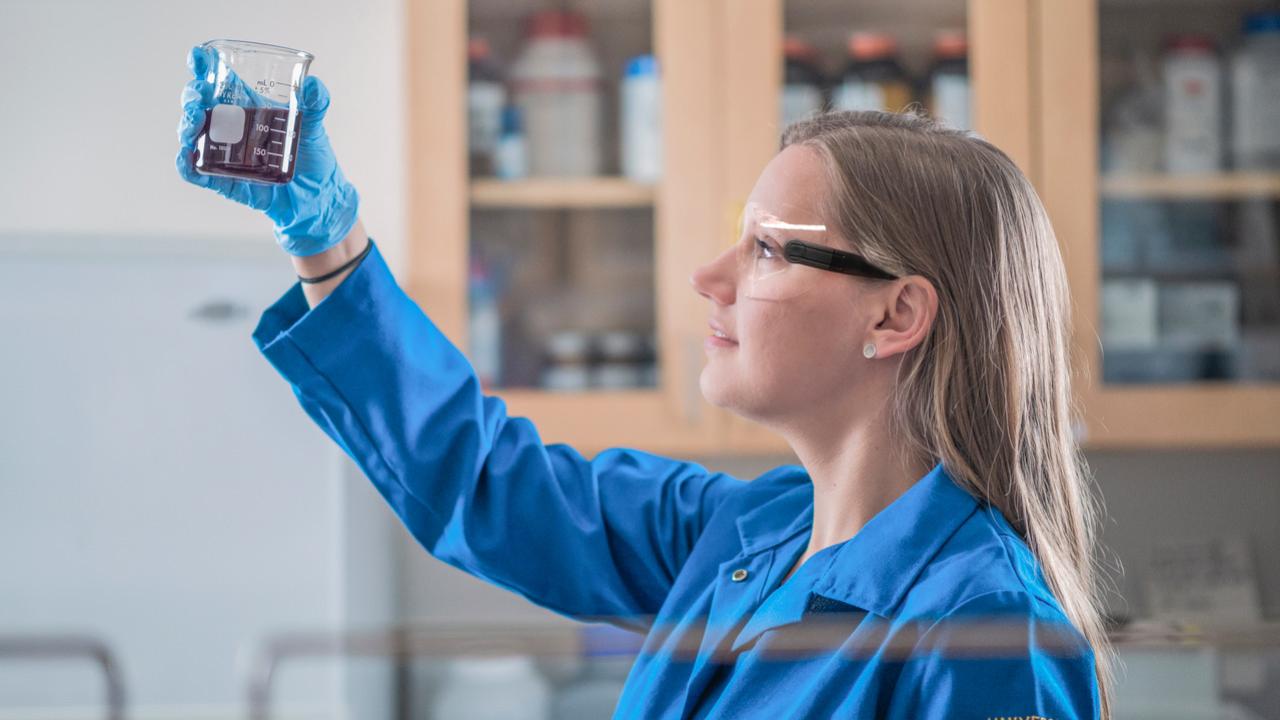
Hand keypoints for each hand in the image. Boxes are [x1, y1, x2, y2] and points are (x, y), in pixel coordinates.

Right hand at [175, 45, 359, 256]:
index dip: (204, 67)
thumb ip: (316, 104)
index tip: (198, 57)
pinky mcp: (226, 181)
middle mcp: (231, 128)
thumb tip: (313, 85)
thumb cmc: (314, 158)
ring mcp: (225, 154)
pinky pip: (198, 172)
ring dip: (187, 125)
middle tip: (199, 97)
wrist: (320, 198)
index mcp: (248, 108)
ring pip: (193, 135)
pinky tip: (186, 156)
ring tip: (195, 121)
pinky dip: (187, 165)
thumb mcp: (315, 127)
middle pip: (199, 105)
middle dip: (192, 97)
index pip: (220, 82)